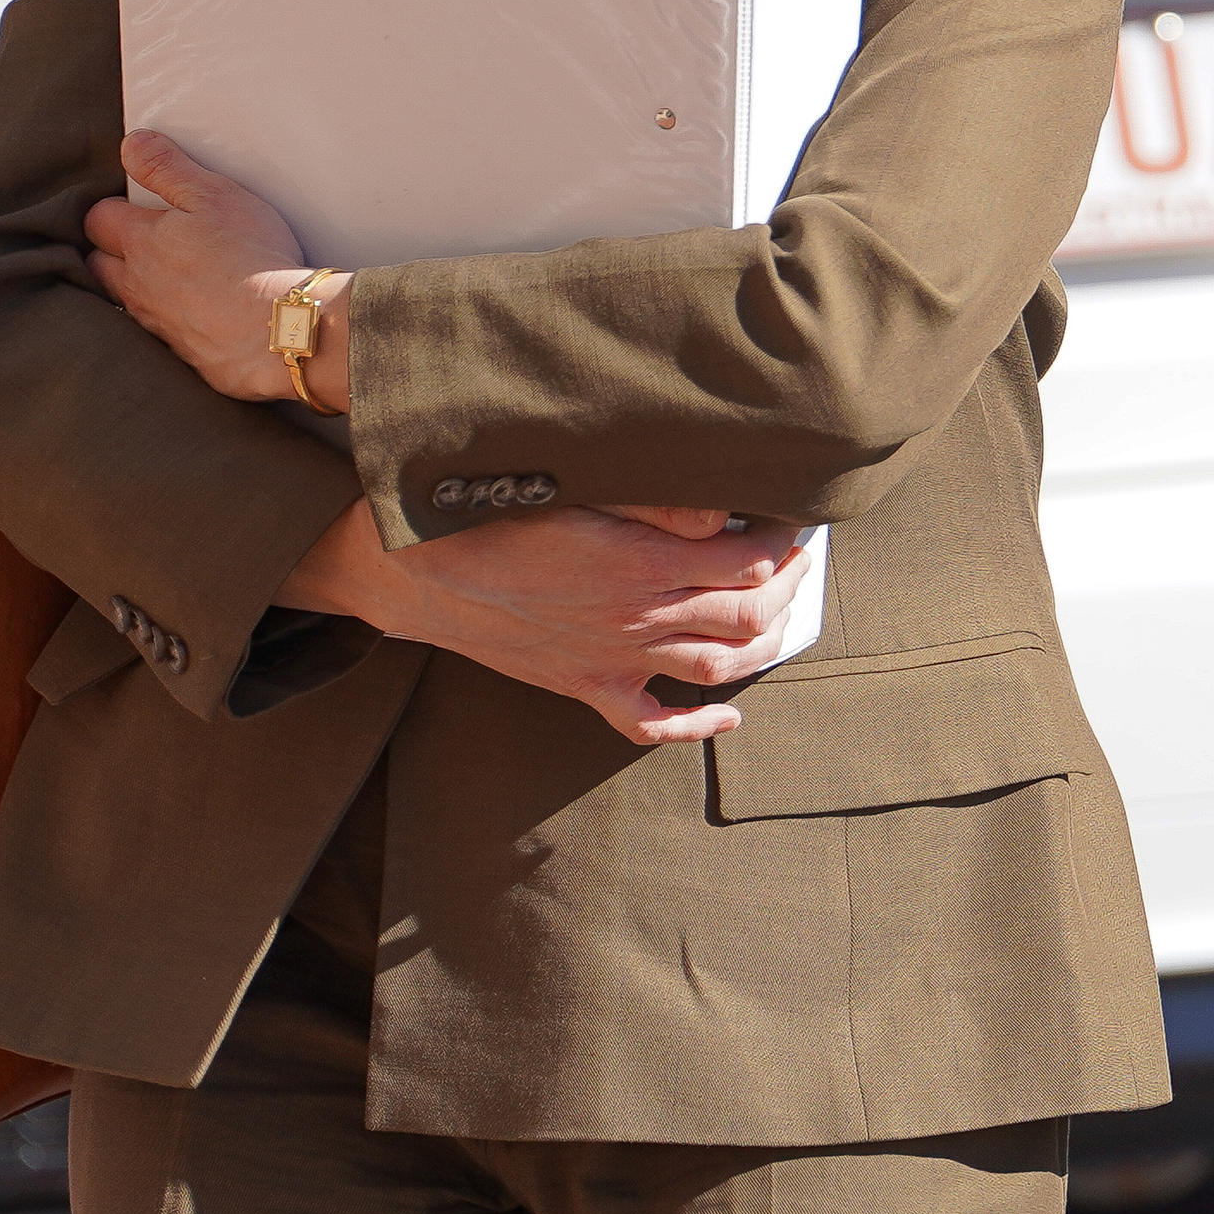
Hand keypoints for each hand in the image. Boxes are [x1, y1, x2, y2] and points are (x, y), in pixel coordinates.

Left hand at [86, 133, 338, 407]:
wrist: (279, 330)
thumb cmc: (250, 257)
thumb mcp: (214, 195)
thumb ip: (169, 169)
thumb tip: (131, 144)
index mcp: (139, 241)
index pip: (98, 218)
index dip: (112, 207)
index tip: (132, 202)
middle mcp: (136, 284)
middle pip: (99, 263)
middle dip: (110, 248)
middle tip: (139, 237)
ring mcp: (154, 321)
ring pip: (125, 299)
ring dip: (135, 285)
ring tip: (165, 275)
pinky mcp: (179, 351)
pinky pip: (157, 330)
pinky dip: (167, 317)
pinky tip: (192, 311)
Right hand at [280, 498, 812, 746]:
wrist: (411, 569)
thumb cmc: (491, 512)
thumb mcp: (576, 486)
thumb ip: (657, 503)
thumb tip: (727, 512)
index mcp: (640, 563)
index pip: (746, 562)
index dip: (783, 542)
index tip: (798, 518)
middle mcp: (635, 618)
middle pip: (746, 617)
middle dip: (789, 589)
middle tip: (802, 561)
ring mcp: (611, 660)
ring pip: (715, 669)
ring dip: (762, 645)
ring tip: (783, 615)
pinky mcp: (584, 685)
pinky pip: (648, 725)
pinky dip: (694, 726)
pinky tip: (726, 716)